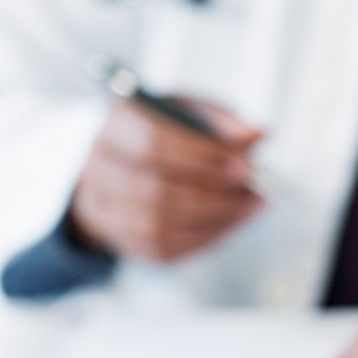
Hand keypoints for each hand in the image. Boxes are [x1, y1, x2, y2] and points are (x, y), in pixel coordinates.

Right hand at [68, 98, 265, 262]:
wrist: (122, 162)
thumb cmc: (162, 131)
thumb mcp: (186, 110)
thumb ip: (219, 120)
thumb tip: (257, 134)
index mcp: (116, 124)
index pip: (152, 144)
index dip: (199, 157)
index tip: (243, 165)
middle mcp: (100, 167)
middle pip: (155, 191)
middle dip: (213, 195)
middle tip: (254, 191)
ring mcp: (105, 208)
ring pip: (159, 226)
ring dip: (213, 220)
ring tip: (248, 208)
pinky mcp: (123, 239)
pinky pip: (164, 248)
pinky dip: (204, 238)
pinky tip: (229, 222)